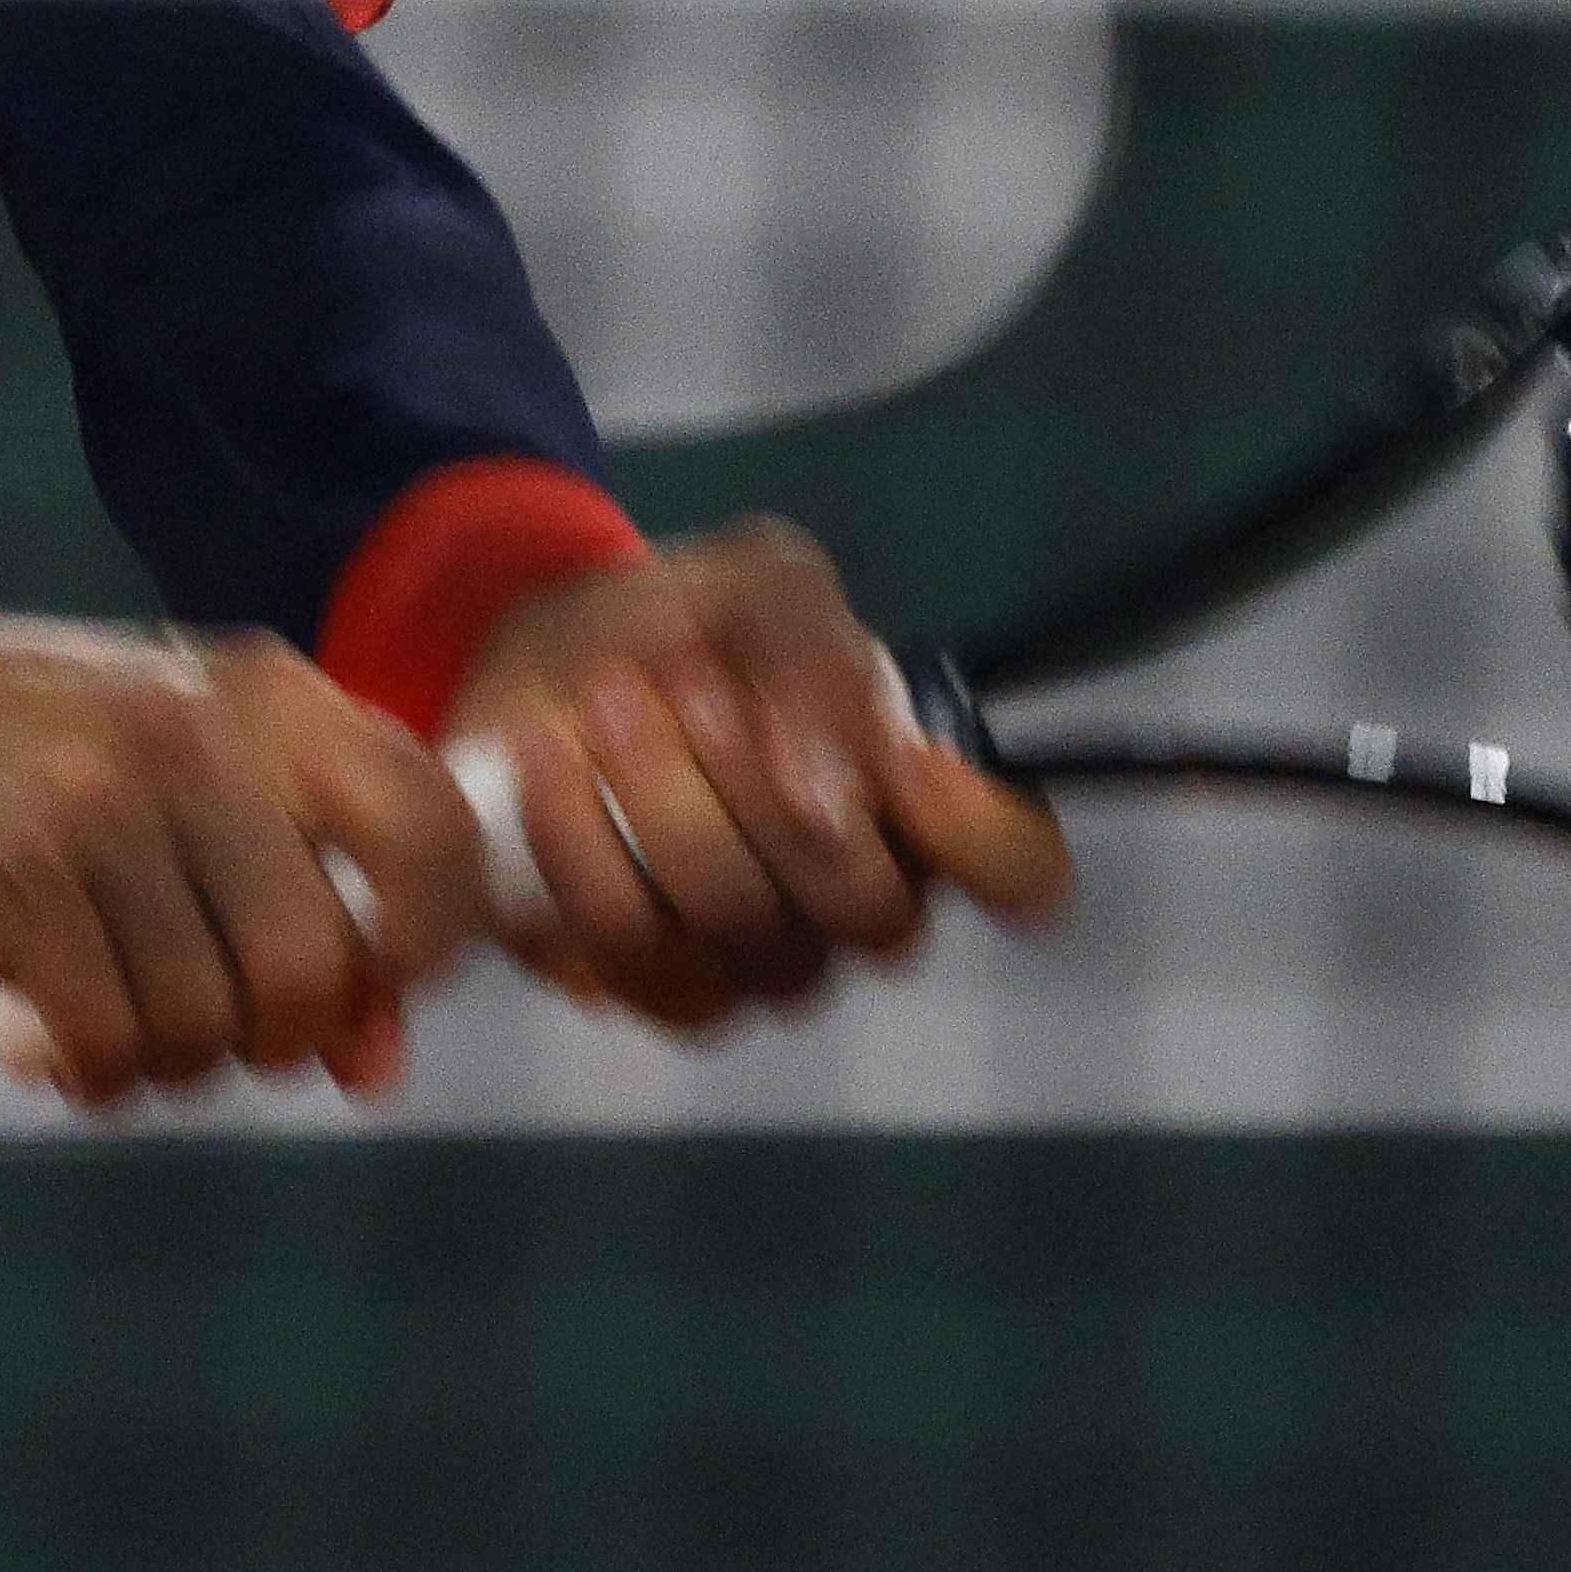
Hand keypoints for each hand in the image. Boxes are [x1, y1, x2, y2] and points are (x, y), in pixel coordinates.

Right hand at [0, 616, 487, 1105]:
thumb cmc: (82, 767)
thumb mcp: (219, 793)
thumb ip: (323, 905)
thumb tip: (376, 1067)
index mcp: (277, 699)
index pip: (434, 832)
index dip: (428, 943)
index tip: (374, 976)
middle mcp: (198, 737)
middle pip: (312, 965)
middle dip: (284, 1035)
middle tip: (235, 1022)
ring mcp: (96, 802)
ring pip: (203, 1020)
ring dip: (178, 1061)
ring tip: (137, 1016)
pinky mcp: (5, 875)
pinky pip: (104, 1039)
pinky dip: (101, 1071)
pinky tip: (75, 1039)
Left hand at [444, 518, 1073, 1033]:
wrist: (553, 660)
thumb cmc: (694, 624)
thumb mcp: (766, 584)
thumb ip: (823, 661)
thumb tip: (834, 796)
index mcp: (925, 806)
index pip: (1021, 870)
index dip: (980, 836)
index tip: (901, 759)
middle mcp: (862, 902)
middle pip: (866, 906)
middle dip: (759, 781)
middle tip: (686, 681)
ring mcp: (765, 962)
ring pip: (738, 923)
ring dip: (658, 793)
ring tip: (603, 697)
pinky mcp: (660, 987)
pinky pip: (630, 947)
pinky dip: (578, 842)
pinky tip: (549, 760)